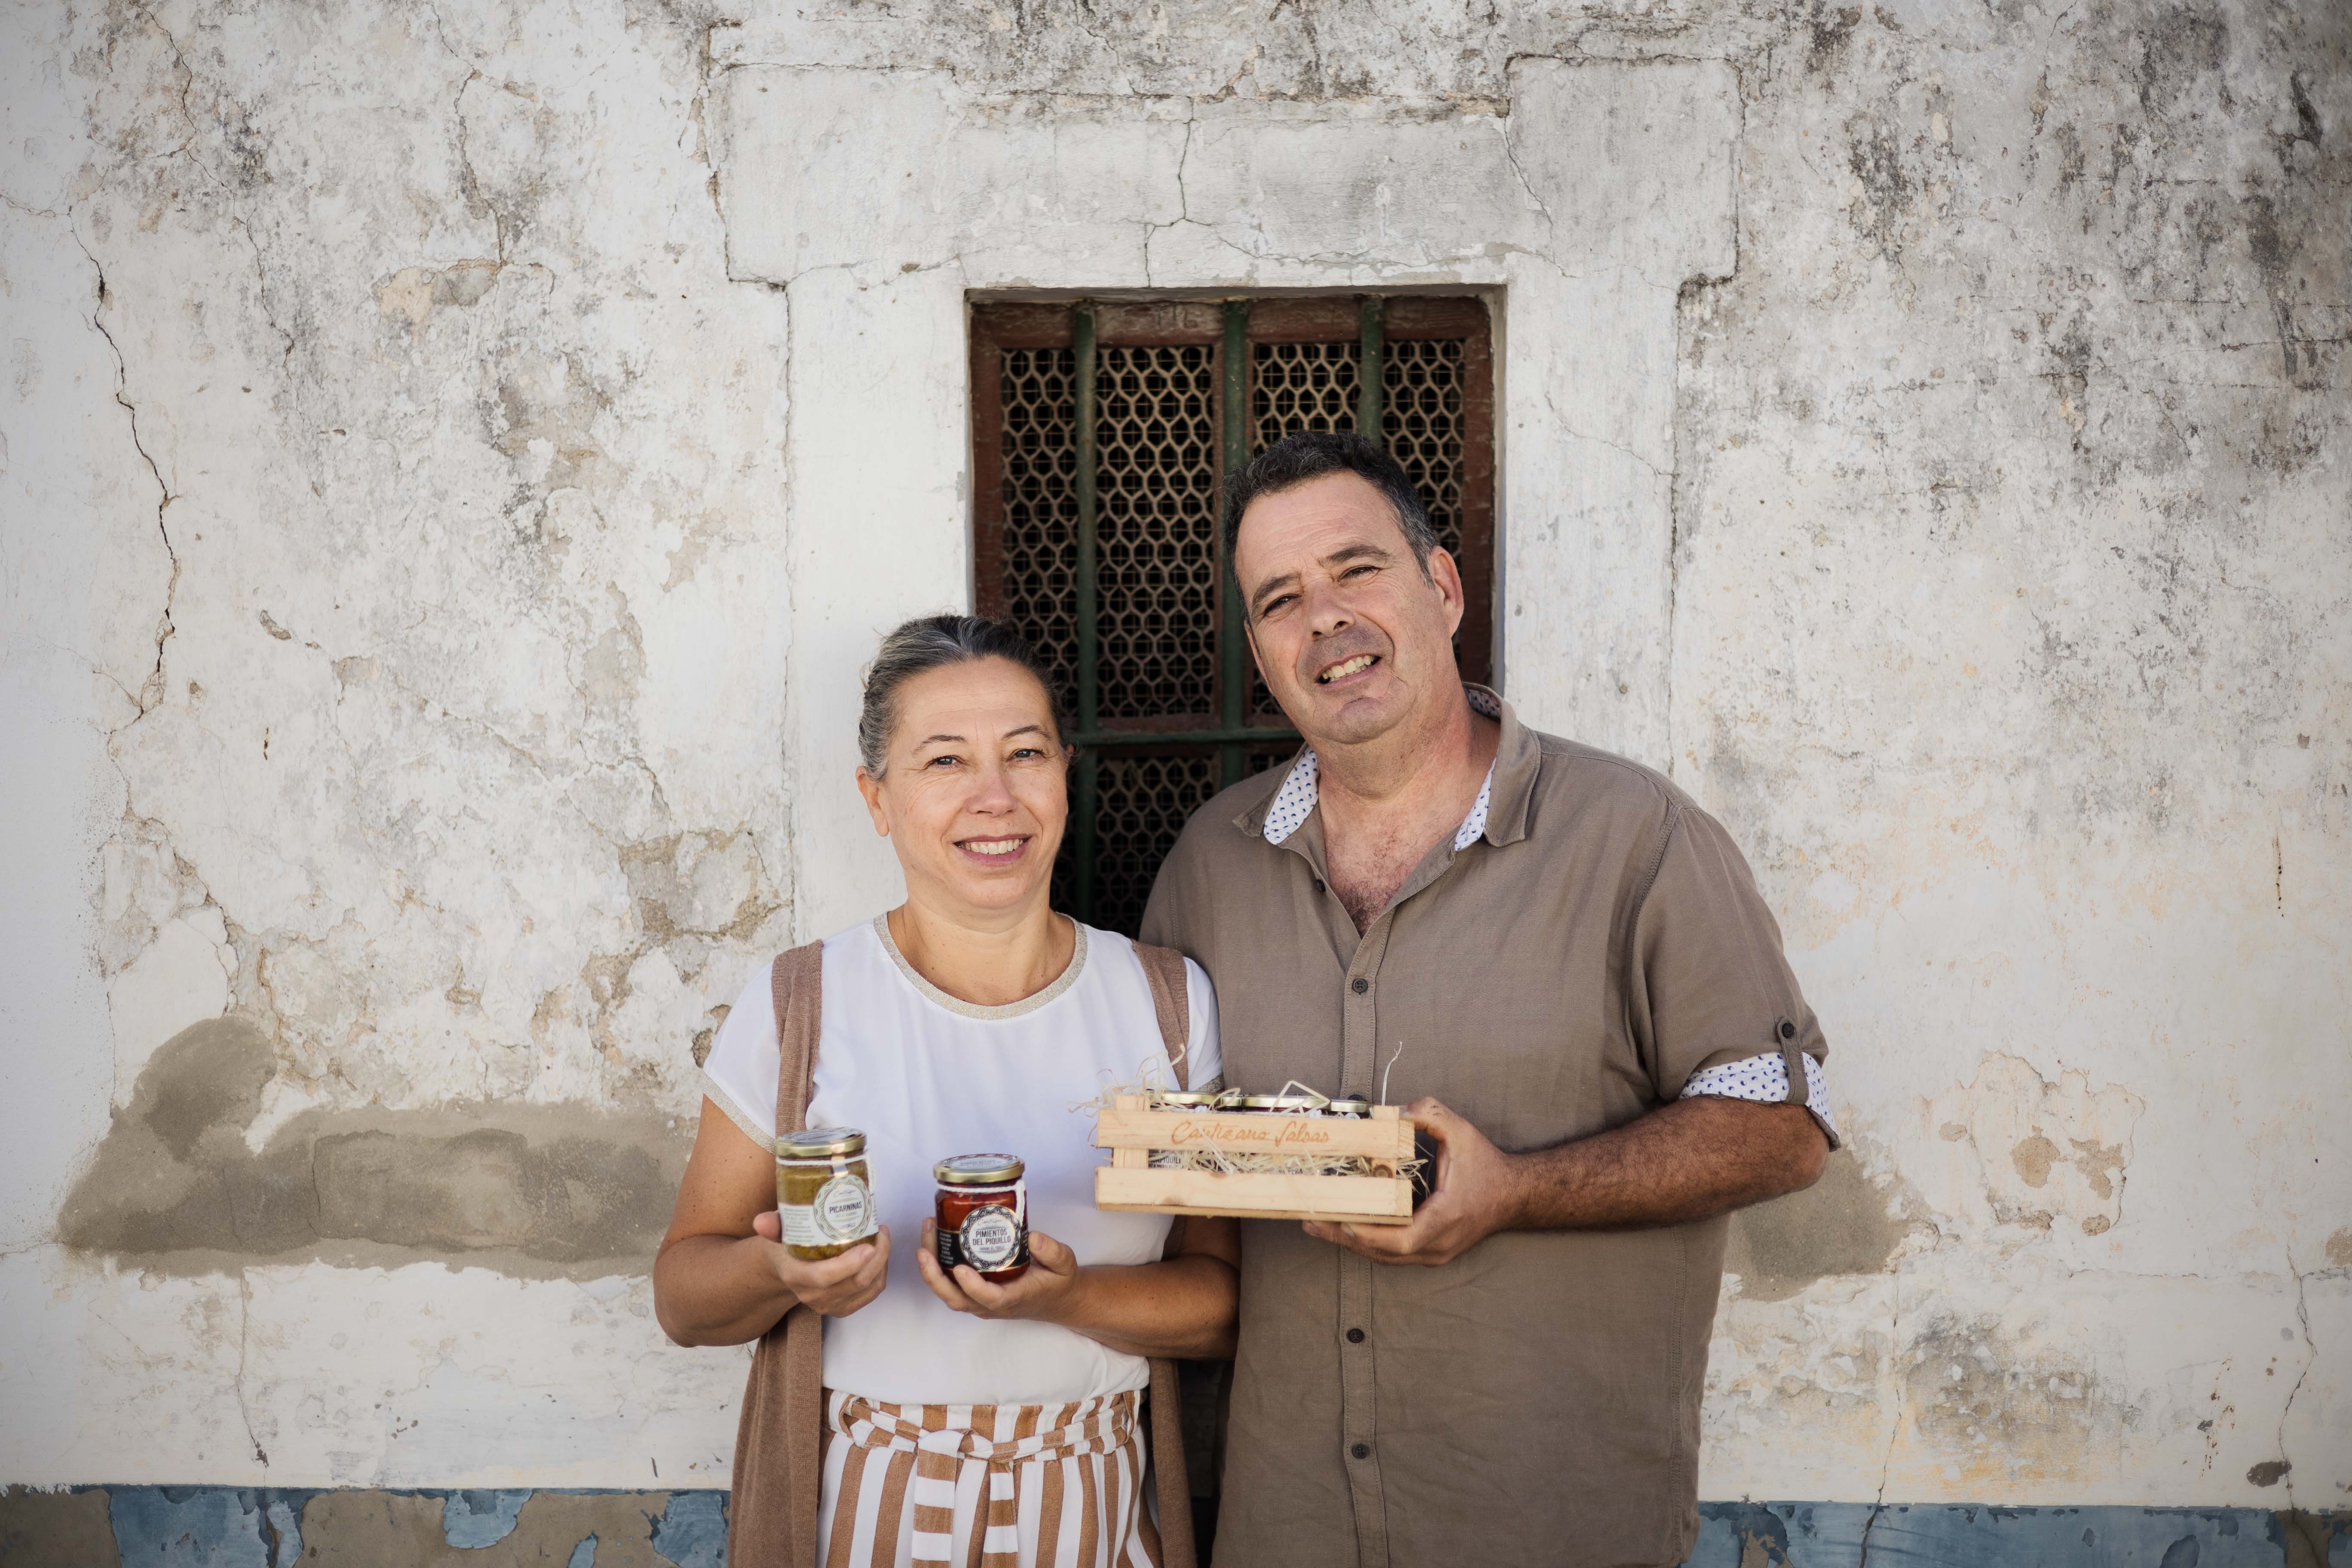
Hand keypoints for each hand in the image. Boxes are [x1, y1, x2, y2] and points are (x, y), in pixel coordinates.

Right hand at [751, 1211, 891, 1315]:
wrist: (786, 1269)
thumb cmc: (786, 1245)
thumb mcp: (778, 1232)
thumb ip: (773, 1225)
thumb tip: (761, 1221)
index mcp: (796, 1276)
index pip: (824, 1277)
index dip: (849, 1264)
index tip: (868, 1245)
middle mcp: (813, 1296)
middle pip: (854, 1282)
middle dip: (877, 1256)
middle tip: (881, 1230)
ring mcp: (829, 1305)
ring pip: (868, 1288)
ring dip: (882, 1262)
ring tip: (882, 1237)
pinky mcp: (843, 1308)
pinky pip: (871, 1294)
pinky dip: (881, 1274)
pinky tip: (880, 1255)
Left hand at [916, 1219, 1081, 1323]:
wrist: (1055, 1299)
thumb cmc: (1057, 1281)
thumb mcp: (1065, 1264)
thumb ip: (1053, 1252)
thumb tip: (1033, 1237)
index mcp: (1014, 1298)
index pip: (990, 1298)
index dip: (972, 1287)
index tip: (959, 1268)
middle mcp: (991, 1305)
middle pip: (957, 1299)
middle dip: (935, 1276)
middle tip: (924, 1249)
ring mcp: (980, 1301)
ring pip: (948, 1292)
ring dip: (931, 1268)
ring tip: (927, 1233)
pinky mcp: (974, 1293)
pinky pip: (950, 1284)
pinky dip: (937, 1266)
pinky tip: (934, 1239)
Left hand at [1303, 1097, 1520, 1266]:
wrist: (1513, 1195)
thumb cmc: (1486, 1165)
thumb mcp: (1461, 1132)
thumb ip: (1430, 1114)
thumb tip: (1395, 1112)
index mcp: (1445, 1218)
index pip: (1402, 1240)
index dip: (1370, 1235)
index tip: (1345, 1221)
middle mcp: (1438, 1244)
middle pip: (1384, 1253)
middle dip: (1346, 1238)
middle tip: (1312, 1221)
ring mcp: (1435, 1253)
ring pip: (1386, 1257)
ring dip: (1352, 1243)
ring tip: (1319, 1225)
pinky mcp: (1431, 1252)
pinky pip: (1393, 1254)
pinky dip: (1369, 1243)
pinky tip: (1346, 1229)